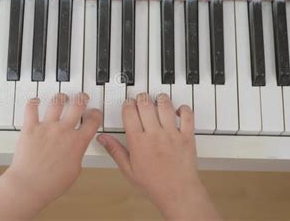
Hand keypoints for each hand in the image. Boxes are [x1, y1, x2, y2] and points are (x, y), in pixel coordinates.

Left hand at [8, 93, 101, 210]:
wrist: (30, 185)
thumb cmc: (51, 183)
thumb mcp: (75, 170)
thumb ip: (77, 154)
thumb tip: (76, 150)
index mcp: (78, 142)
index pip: (93, 120)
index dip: (96, 114)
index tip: (94, 113)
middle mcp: (64, 131)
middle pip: (77, 104)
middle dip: (81, 98)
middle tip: (81, 97)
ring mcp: (47, 127)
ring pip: (57, 102)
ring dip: (61, 97)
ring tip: (61, 98)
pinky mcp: (30, 127)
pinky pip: (31, 108)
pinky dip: (33, 102)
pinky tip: (35, 101)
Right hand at [97, 93, 220, 220]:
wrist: (177, 193)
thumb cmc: (154, 184)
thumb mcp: (128, 169)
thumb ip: (115, 151)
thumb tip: (102, 139)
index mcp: (138, 141)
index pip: (129, 112)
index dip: (128, 104)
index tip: (128, 103)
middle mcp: (154, 134)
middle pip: (146, 104)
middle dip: (142, 97)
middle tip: (141, 97)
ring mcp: (172, 134)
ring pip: (165, 106)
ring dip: (160, 98)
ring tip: (158, 99)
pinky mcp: (187, 136)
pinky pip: (187, 115)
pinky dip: (183, 109)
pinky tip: (178, 110)